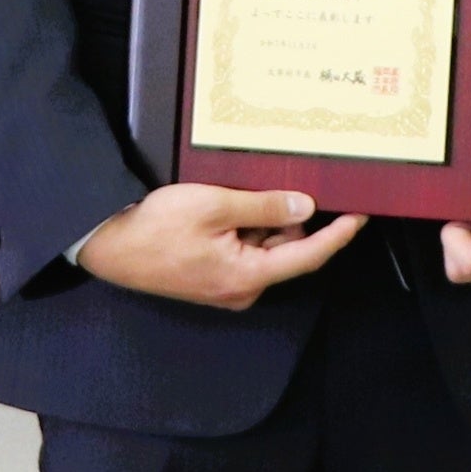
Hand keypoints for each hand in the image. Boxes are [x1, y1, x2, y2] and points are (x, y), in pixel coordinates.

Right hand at [77, 184, 365, 309]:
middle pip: (287, 251)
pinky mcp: (213, 279)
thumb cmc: (158, 226)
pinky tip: (234, 205)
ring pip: (265, 250)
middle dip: (292, 218)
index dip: (338, 235)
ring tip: (246, 191)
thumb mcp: (215, 205)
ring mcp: (227, 287)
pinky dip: (247, 230)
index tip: (361, 215)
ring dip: (266, 222)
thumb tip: (306, 206)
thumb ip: (264, 207)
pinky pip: (245, 253)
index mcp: (249, 276)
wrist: (109, 246)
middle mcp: (243, 289)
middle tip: (288, 181)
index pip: (308, 255)